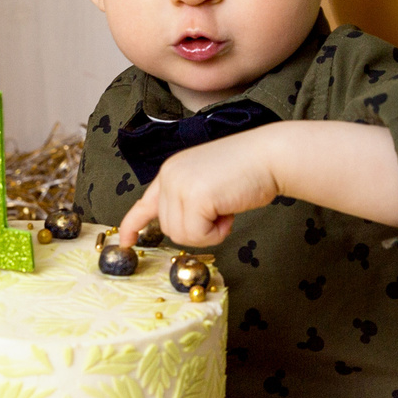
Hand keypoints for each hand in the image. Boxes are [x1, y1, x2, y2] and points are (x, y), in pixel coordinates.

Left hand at [116, 129, 283, 249]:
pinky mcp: (193, 197)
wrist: (271, 156)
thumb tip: (179, 228)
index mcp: (171, 170)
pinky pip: (197, 235)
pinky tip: (230, 212)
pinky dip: (217, 233)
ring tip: (226, 207)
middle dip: (197, 228)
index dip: (133, 224)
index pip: (145, 203)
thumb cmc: (248, 170)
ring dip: (208, 232)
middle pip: (169, 228)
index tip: (126, 241)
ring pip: (181, 235)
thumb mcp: (207, 182)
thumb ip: (189, 199)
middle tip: (222, 209)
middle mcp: (169, 175)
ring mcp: (178, 185)